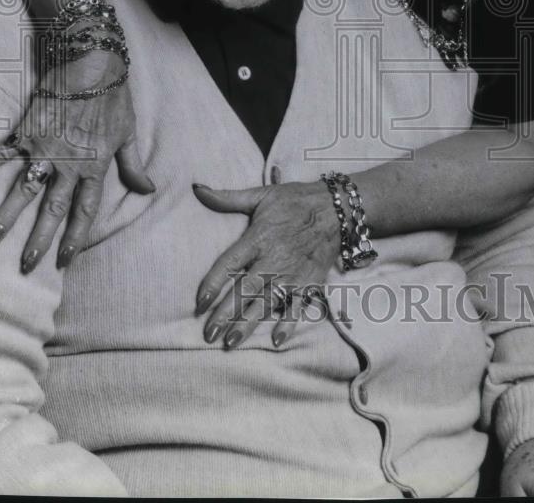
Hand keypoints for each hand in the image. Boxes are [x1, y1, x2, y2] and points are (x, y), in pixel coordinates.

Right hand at [0, 49, 153, 271]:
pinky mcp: (28, 130)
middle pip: (52, 208)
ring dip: (8, 214)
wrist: (93, 64)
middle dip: (39, 239)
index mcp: (95, 166)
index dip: (75, 237)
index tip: (64, 260)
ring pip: (24, 189)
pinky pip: (2, 153)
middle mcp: (68, 163)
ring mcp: (45, 148)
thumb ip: (133, 165)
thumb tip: (147, 190)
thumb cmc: (114, 97)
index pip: (84, 211)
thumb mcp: (128, 132)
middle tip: (26, 264)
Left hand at [193, 180, 339, 348]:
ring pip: (266, 303)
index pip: (229, 263)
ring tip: (230, 344)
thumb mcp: (261, 194)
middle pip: (244, 291)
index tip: (198, 302)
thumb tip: (197, 189)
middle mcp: (273, 259)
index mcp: (258, 238)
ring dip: (248, 324)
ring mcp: (292, 274)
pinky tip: (276, 341)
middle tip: (208, 334)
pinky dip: (288, 324)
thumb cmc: (294, 201)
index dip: (213, 283)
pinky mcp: (309, 282)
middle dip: (225, 314)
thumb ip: (228, 198)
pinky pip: (297, 307)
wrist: (336, 208)